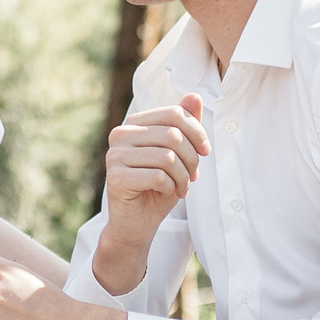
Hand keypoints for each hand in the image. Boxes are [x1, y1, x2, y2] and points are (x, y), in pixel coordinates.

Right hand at [96, 93, 209, 292]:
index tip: (205, 152)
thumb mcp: (179, 154)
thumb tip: (195, 96)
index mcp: (134, 123)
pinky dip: (171, 187)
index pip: (174, 114)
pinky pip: (157, 176)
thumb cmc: (159, 187)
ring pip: (167, 157)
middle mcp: (120, 135)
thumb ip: (185, 126)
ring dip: (183, 177)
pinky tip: (167, 193)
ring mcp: (114, 156)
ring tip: (181, 187)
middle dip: (192, 159)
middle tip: (193, 177)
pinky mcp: (115, 178)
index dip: (197, 132)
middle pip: (173, 135)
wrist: (137, 223)